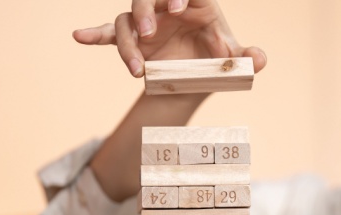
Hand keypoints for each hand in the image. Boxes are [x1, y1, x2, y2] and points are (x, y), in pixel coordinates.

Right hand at [72, 0, 266, 76]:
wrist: (195, 81)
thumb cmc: (216, 62)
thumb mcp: (233, 62)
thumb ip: (248, 58)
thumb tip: (260, 59)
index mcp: (197, 5)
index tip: (180, 8)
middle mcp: (168, 8)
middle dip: (146, 10)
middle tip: (150, 33)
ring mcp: (147, 22)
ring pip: (128, 19)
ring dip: (128, 41)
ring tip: (136, 69)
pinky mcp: (131, 39)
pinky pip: (109, 33)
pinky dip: (94, 34)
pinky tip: (79, 36)